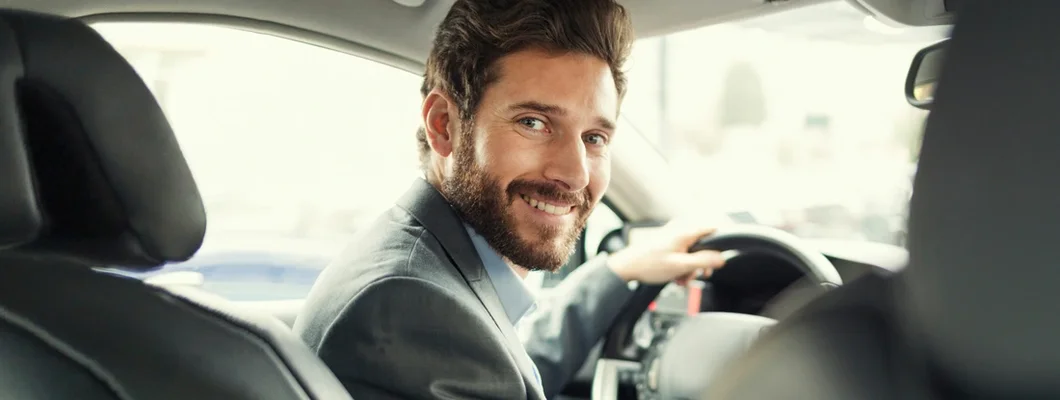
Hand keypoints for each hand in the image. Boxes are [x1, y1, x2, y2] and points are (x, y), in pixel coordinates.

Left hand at [607, 222, 724, 283]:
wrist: (628, 267)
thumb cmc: (648, 264)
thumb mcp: (680, 266)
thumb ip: (703, 261)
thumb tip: (721, 258)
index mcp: (685, 231)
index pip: (714, 228)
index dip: (722, 242)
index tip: (725, 255)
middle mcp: (681, 229)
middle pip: (705, 243)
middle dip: (704, 262)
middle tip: (701, 274)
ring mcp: (675, 235)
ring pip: (695, 251)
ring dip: (692, 267)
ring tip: (683, 278)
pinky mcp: (670, 242)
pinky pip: (685, 253)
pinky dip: (684, 265)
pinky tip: (677, 276)